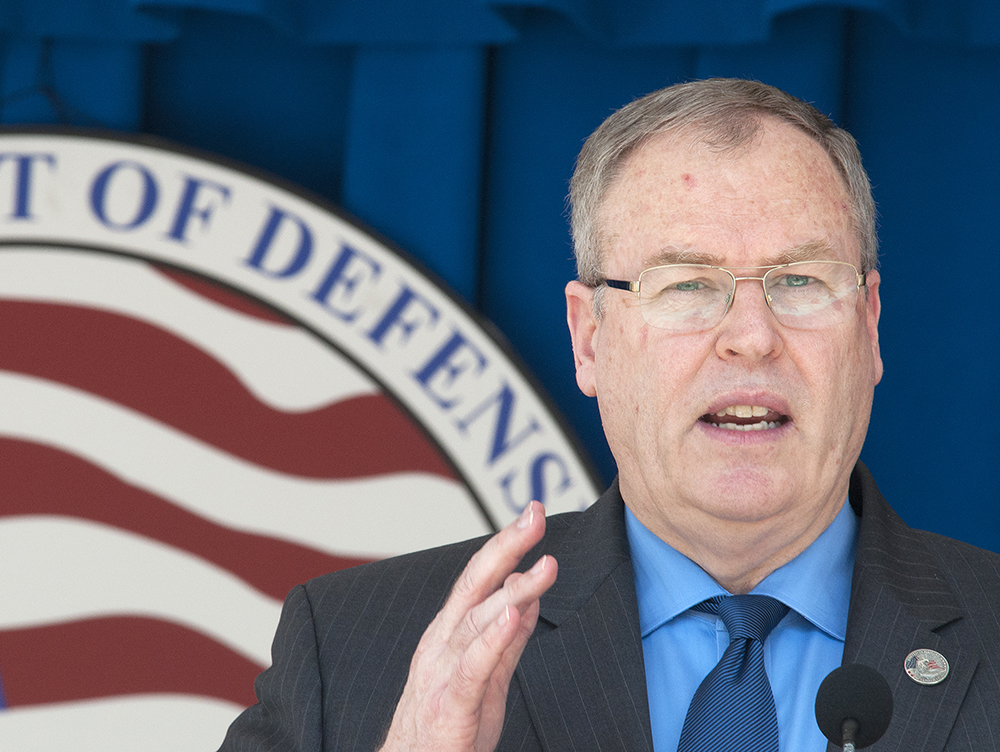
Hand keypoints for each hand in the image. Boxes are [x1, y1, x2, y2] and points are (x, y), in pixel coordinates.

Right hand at [380, 501, 557, 751]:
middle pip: (473, 585)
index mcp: (447, 636)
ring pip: (477, 621)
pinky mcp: (450, 709)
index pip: (478, 579)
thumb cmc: (446, 733)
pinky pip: (473, 669)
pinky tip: (514, 614)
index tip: (532, 515)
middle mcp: (440, 647)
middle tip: (535, 515)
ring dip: (514, 589)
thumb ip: (506, 641)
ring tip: (543, 565)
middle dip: (506, 546)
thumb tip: (526, 599)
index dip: (505, 545)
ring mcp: (441, 676)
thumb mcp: (485, 679)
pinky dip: (494, 639)